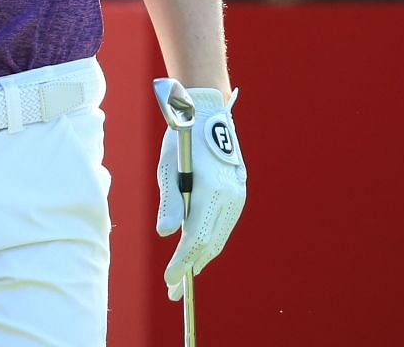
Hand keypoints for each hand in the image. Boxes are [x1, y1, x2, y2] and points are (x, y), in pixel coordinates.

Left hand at [153, 80, 247, 300]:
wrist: (209, 114)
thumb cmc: (182, 139)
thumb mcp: (167, 167)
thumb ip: (169, 202)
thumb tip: (165, 233)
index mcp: (209, 190)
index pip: (194, 238)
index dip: (181, 262)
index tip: (169, 279)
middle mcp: (228, 197)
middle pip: (209, 243)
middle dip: (190, 268)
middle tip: (173, 290)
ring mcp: (236, 196)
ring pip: (219, 237)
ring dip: (202, 258)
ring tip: (184, 276)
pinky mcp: (238, 193)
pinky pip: (224, 226)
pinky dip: (212, 241)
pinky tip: (200, 251)